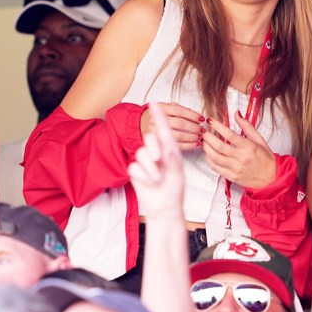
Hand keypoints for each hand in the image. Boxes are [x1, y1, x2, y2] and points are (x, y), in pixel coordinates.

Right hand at [129, 102, 184, 219]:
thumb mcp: (177, 171)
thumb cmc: (174, 189)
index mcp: (169, 149)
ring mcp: (145, 162)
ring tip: (157, 179)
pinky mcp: (135, 171)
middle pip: (149, 139)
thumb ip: (170, 156)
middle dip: (153, 147)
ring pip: (141, 154)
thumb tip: (164, 145)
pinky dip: (143, 176)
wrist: (165, 207)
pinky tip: (149, 183)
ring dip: (150, 168)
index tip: (154, 104)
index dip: (158, 116)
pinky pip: (134, 167)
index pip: (163, 129)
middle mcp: (156, 153)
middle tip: (159, 159)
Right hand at [140, 101, 203, 151]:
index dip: (192, 115)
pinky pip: (174, 146)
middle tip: (202, 130)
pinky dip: (187, 145)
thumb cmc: (158, 116)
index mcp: (160, 108)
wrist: (139, 124)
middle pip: (179, 123)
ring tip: (199, 137)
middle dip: (193, 127)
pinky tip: (195, 144)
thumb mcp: (166, 107)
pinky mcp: (156, 144)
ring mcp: (154, 132)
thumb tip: (196, 116)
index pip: (179, 110)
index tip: (201, 119)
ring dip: (191, 137)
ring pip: (177, 135)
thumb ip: (179, 110)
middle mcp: (156, 120)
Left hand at [201, 114, 275, 189]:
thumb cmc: (265, 159)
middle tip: (202, 131)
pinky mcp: (232, 177)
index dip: (218, 126)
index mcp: (249, 147)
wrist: (271, 178)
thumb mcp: (259, 140)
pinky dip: (209, 160)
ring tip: (203, 141)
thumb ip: (247, 127)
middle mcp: (241, 158)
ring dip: (206, 148)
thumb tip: (236, 114)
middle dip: (208, 137)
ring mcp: (236, 168)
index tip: (210, 120)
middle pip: (219, 146)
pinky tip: (208, 153)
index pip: (229, 135)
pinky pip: (216, 168)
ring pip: (215, 157)